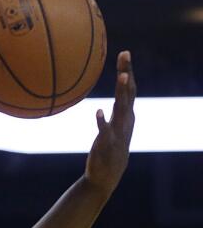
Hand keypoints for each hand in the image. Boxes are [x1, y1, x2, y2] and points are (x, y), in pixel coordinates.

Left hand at [84, 50, 136, 192]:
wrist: (107, 175)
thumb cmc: (108, 147)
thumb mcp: (113, 125)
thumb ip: (114, 110)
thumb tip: (110, 99)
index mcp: (126, 115)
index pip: (129, 88)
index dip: (127, 70)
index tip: (124, 52)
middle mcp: (125, 120)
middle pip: (128, 92)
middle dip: (127, 72)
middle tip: (125, 54)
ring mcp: (118, 131)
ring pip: (122, 108)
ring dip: (122, 93)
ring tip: (122, 77)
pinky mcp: (107, 144)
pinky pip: (105, 131)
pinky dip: (103, 121)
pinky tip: (99, 111)